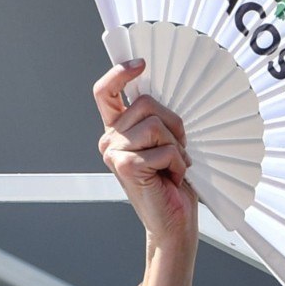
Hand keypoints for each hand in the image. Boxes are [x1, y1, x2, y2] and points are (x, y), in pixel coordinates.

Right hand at [93, 59, 197, 252]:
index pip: (106, 92)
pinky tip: (172, 178)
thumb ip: (158, 119)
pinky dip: (178, 163)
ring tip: (173, 166)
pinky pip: (165, 149)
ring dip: (177, 147)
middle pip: (147, 103)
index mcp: (118, 130)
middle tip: (177, 150)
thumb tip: (163, 92)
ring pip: (157, 125)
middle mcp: (110, 139)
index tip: (140, 63)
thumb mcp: (167, 144)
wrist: (174, 222)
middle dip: (174, 125)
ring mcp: (114, 152)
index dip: (119, 73)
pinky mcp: (125, 166)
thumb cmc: (173, 183)